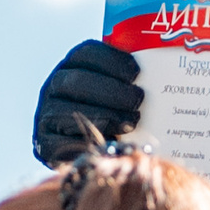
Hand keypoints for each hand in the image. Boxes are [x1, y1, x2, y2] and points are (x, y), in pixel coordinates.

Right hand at [33, 39, 141, 164]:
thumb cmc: (112, 117)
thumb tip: (165, 73)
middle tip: (138, 100)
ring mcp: (45, 116)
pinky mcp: (44, 145)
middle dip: (111, 90)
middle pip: (76, 81)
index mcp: (71, 66)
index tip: (136, 72)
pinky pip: (62, 142)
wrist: (85, 155)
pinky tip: (113, 142)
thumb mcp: (117, 93)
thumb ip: (131, 81)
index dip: (111, 60)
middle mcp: (53, 88)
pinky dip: (88, 141)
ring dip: (104, 115)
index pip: (86, 54)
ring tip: (131, 123)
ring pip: (67, 110)